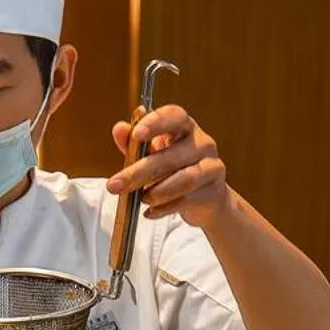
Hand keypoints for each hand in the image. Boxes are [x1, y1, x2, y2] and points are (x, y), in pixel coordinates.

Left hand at [106, 104, 233, 229]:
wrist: (205, 199)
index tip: (136, 135)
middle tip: (115, 186)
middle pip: (171, 155)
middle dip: (139, 172)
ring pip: (185, 179)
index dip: (155, 123)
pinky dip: (164, 208)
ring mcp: (212, 166)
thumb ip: (133, 145)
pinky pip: (187, 200)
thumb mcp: (151, 155)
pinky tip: (149, 213)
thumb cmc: (173, 170)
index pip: (174, 116)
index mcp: (184, 127)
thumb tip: (119, 129)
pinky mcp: (214, 191)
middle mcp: (202, 143)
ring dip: (157, 192)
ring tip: (140, 199)